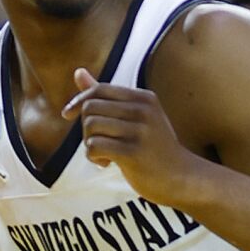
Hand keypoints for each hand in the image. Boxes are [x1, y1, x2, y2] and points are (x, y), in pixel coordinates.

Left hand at [63, 69, 203, 205]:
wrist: (182, 178)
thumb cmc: (155, 147)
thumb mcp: (136, 117)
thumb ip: (106, 96)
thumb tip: (77, 72)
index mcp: (144, 98)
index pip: (99, 89)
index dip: (78, 101)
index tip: (67, 115)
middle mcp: (143, 111)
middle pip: (90, 108)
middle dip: (85, 127)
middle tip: (97, 142)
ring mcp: (140, 132)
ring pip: (90, 127)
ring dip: (89, 144)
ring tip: (103, 154)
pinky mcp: (133, 153)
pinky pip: (94, 147)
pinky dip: (93, 157)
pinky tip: (106, 163)